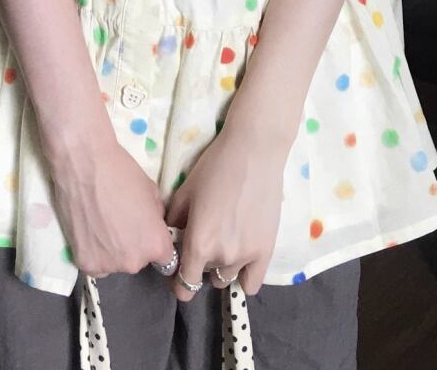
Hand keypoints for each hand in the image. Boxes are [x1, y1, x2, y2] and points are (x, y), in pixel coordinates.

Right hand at [47, 129, 175, 278]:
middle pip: (138, 259)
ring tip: (101, 223)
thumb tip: (151, 227)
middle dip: (133, 245)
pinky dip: (93, 251)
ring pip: (115, 262)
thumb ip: (155, 218)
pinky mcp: (84, 264)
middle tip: (120, 222)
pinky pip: (95, 263)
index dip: (156, 243)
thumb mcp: (152, 192)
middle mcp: (134, 263)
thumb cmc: (122, 172)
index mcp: (155, 245)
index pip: (165, 257)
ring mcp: (107, 266)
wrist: (84, 164)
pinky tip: (89, 230)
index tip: (146, 232)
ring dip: (112, 250)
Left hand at [163, 123, 287, 299]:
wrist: (254, 152)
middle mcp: (221, 257)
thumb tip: (169, 239)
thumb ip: (174, 221)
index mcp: (198, 243)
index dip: (179, 282)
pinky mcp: (266, 251)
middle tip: (204, 239)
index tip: (178, 274)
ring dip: (221, 265)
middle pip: (205, 276)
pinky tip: (241, 258)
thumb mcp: (185, 192)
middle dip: (201, 263)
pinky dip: (244, 275)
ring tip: (225, 239)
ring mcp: (246, 256)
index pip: (185, 284)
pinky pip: (252, 283)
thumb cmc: (215, 167)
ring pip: (227, 276)